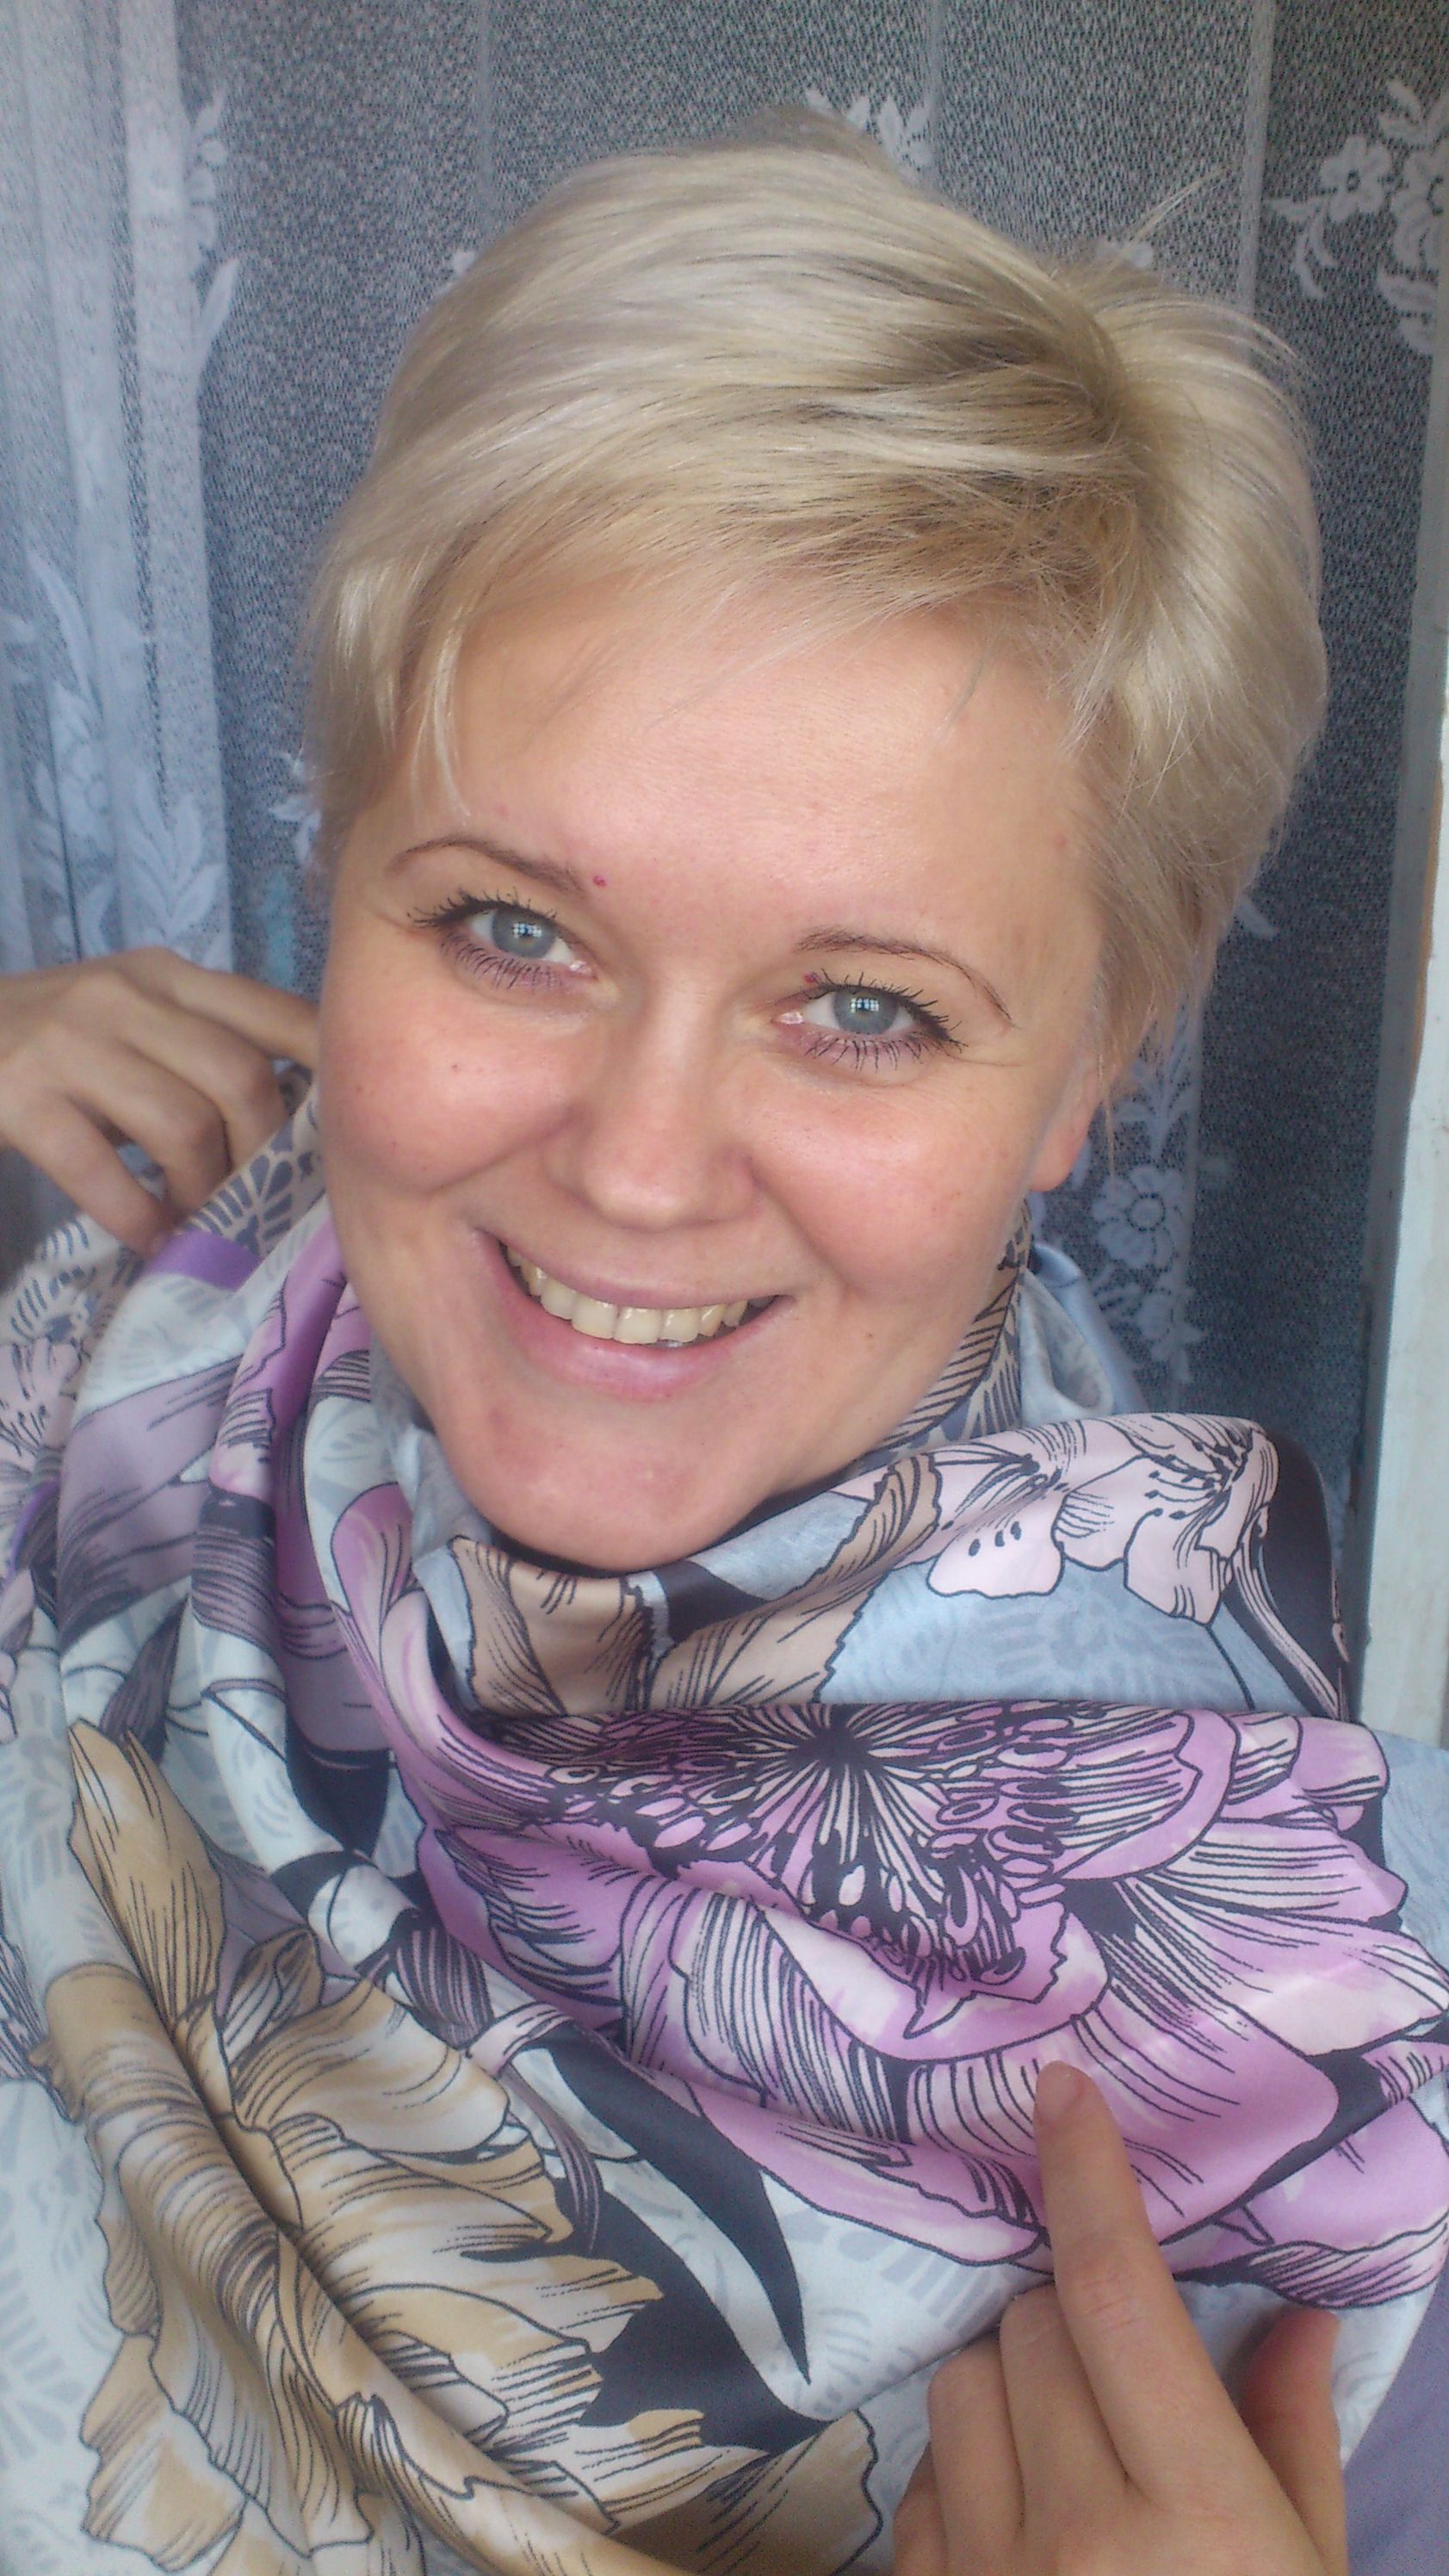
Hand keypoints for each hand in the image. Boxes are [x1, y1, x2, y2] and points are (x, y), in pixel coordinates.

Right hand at [0, 950, 317, 1255]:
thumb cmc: (40, 1038)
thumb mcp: (125, 1013)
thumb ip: (197, 1040)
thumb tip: (293, 1116)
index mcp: (163, 974)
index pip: (276, 1012)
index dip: (328, 1074)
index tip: (346, 1131)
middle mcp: (123, 995)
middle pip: (242, 1077)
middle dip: (260, 1155)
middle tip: (252, 1199)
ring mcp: (68, 1043)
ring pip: (183, 1124)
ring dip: (203, 1191)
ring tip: (197, 1220)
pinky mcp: (19, 1097)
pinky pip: (102, 1171)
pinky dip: (139, 1217)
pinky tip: (149, 1238)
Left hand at [894, 2063, 1347, 2575]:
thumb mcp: (1306, 2558)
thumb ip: (1290, 2430)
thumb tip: (1298, 2315)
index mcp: (1193, 2508)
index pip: (1115, 2295)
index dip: (1084, 2179)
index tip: (1062, 2089)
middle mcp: (1080, 2531)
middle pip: (1030, 2327)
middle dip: (1065, 2317)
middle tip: (1114, 2370)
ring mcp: (991, 2572)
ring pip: (959, 2383)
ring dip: (1005, 2383)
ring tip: (1064, 2441)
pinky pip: (918, 2477)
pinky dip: (960, 2468)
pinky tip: (1016, 2509)